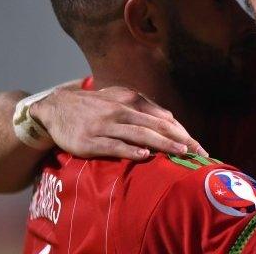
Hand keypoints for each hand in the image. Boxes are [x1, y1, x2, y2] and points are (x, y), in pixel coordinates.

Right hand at [29, 86, 206, 159]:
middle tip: (198, 153)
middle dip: (180, 140)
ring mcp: (106, 126)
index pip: (163, 118)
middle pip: (157, 126)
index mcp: (130, 101)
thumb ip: (143, 109)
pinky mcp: (91, 141)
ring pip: (139, 134)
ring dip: (162, 143)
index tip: (199, 147)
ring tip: (180, 152)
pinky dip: (130, 150)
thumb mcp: (119, 100)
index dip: (183, 133)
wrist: (56, 108)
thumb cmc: (94, 106)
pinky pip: (114, 146)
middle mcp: (121, 112)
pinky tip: (144, 155)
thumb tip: (169, 120)